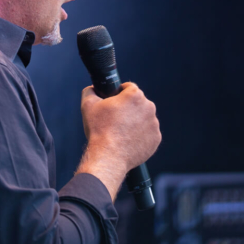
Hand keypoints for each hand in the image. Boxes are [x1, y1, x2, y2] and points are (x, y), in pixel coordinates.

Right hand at [77, 83, 161, 199]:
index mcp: (134, 96)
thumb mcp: (87, 105)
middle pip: (138, 103)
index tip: (112, 101)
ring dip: (134, 121)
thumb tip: (93, 89)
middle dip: (127, 108)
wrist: (109, 156)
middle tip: (114, 118)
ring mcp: (154, 124)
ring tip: (119, 131)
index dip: (118, 92)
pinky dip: (139, 135)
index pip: (128, 87)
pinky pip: (147, 133)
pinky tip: (126, 140)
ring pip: (143, 118)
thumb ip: (90, 91)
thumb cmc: (99, 130)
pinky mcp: (156, 138)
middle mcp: (149, 107)